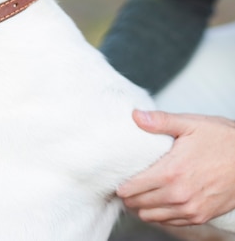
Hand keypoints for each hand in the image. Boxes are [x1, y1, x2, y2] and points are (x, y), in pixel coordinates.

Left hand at [117, 110, 234, 226]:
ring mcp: (190, 208)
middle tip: (126, 185)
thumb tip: (136, 116)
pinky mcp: (200, 216)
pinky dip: (160, 214)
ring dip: (143, 206)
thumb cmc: (221, 139)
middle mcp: (179, 195)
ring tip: (140, 193)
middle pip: (139, 204)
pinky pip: (170, 221)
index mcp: (172, 171)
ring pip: (152, 216)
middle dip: (129, 195)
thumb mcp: (190, 124)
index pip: (134, 187)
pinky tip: (159, 201)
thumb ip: (160, 121)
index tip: (117, 180)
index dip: (122, 185)